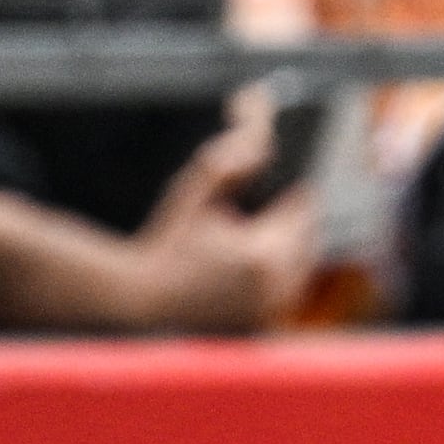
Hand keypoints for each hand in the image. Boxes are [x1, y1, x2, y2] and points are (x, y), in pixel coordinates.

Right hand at [130, 122, 322, 332]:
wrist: (135, 300)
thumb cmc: (163, 243)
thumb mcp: (196, 191)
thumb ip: (231, 158)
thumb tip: (257, 119)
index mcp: (264, 254)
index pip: (306, 206)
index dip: (293, 191)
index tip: (282, 185)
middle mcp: (273, 287)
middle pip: (308, 236)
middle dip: (292, 219)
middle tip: (269, 207)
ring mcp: (267, 310)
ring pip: (300, 264)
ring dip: (288, 246)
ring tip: (259, 231)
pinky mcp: (258, 325)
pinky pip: (284, 290)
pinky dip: (276, 274)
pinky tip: (252, 260)